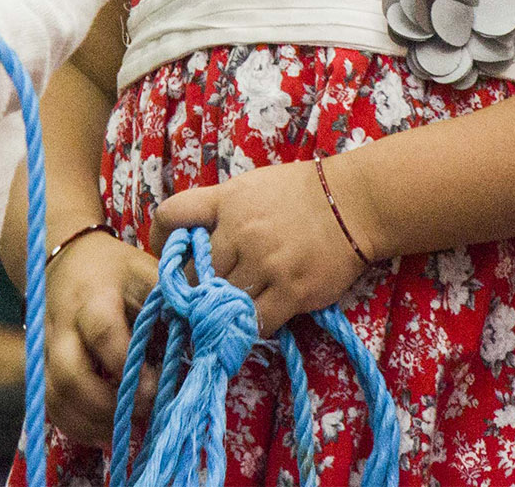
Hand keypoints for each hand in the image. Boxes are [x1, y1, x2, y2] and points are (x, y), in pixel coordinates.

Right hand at [45, 231, 158, 441]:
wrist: (72, 261)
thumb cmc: (120, 270)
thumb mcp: (150, 274)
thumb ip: (176, 305)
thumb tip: (212, 340)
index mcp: (93, 298)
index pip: (103, 333)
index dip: (129, 366)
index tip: (157, 383)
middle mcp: (62, 328)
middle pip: (70, 377)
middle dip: (108, 405)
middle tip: (145, 411)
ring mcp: (47, 352)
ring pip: (56, 399)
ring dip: (94, 422)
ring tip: (130, 428)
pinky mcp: (44, 370)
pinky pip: (53, 407)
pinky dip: (79, 427)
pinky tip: (109, 434)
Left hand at [151, 160, 368, 336]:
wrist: (355, 202)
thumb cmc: (301, 193)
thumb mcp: (252, 187)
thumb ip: (219, 210)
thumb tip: (190, 241)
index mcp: (227, 201)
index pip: (171, 215)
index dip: (159, 240)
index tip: (166, 259)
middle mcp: (240, 232)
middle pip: (193, 274)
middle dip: (192, 290)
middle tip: (196, 301)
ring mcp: (266, 263)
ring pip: (221, 302)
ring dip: (219, 313)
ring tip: (221, 318)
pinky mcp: (291, 290)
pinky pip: (255, 323)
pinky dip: (248, 327)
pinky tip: (251, 321)